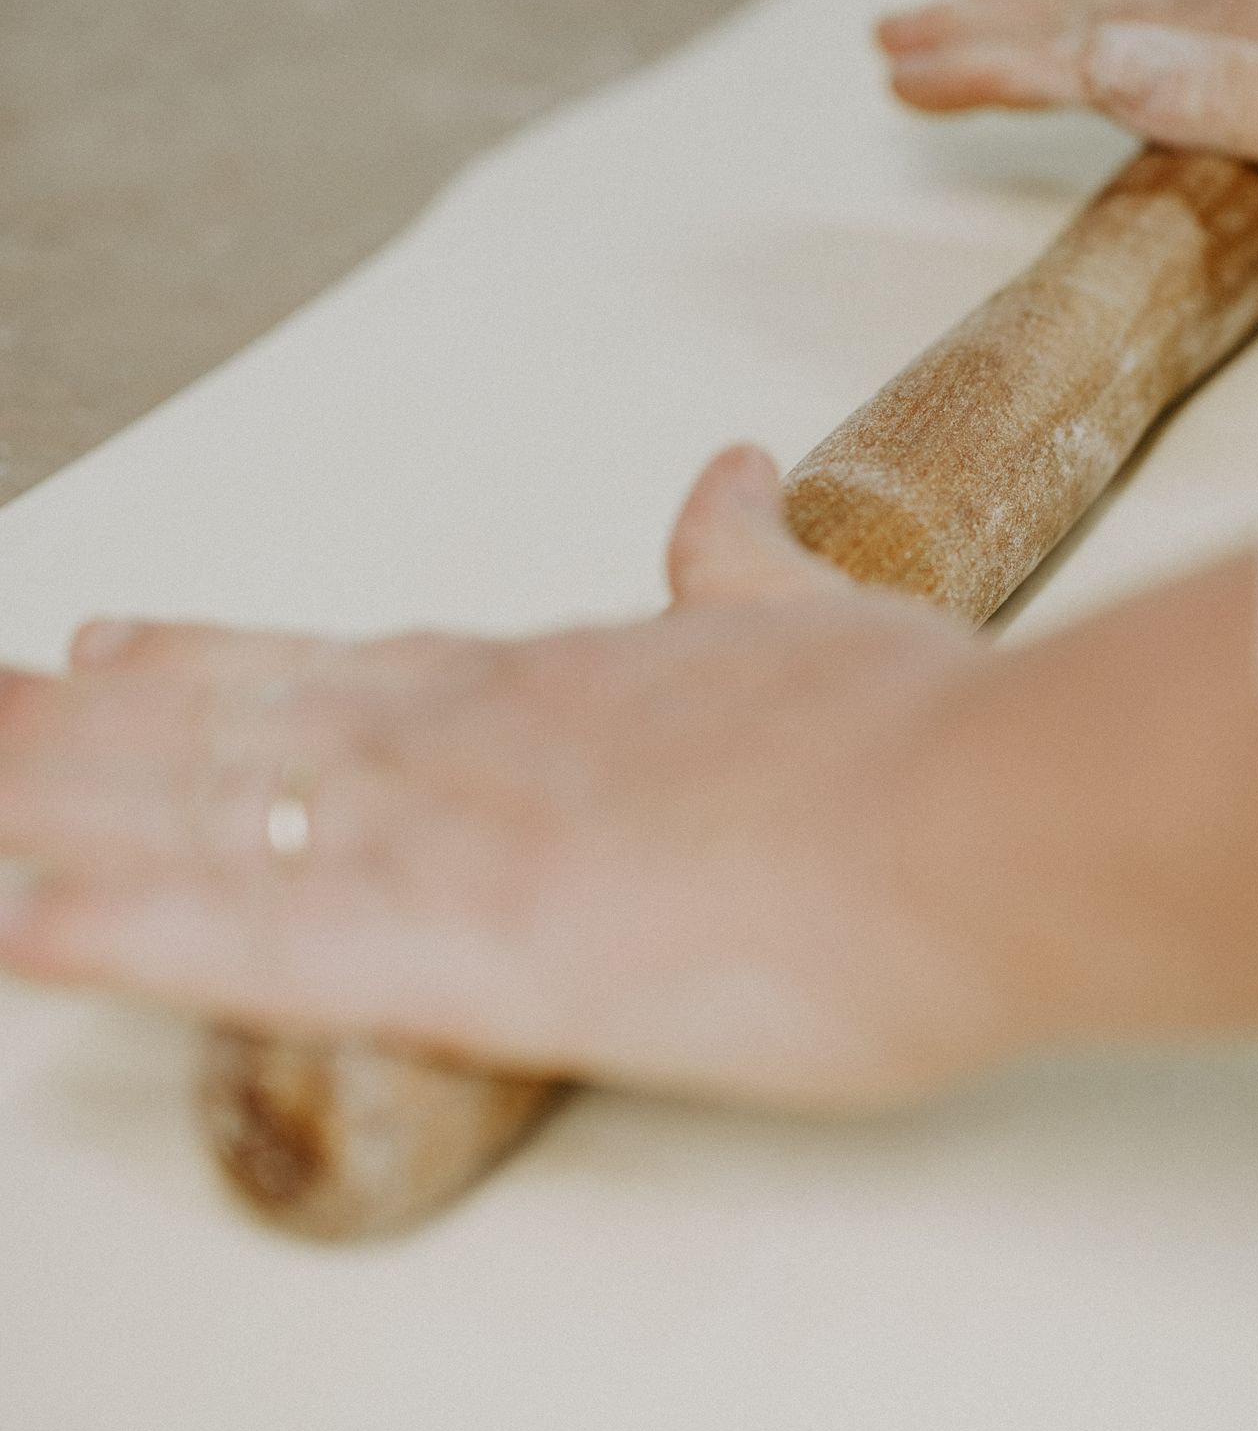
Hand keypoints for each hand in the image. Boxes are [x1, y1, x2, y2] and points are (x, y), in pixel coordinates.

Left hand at [0, 450, 999, 1107]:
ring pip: (195, 815)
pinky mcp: (460, 953)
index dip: (210, 667)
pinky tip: (18, 924)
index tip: (109, 652)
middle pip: (224, 731)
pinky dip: (121, 932)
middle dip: (72, 735)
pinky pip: (246, 949)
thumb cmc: (924, 736)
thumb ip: (748, 562)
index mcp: (554, 684)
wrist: (988, 809)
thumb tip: (723, 477)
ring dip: (49, 805)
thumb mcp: (828, 619)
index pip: (340, 670)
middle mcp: (467, 743)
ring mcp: (447, 838)